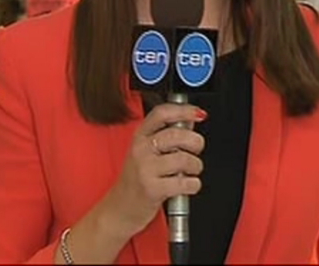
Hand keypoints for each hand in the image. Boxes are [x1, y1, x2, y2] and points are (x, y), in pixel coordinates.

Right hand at [105, 103, 206, 237]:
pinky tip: (187, 185)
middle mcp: (141, 150)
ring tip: (191, 171)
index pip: (162, 113)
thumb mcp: (145, 152)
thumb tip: (190, 122)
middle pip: (177, 134)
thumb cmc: (136, 179)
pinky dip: (193, 184)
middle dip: (195, 142)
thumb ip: (166, 136)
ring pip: (184, 159)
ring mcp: (145, 169)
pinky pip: (184, 182)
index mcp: (140, 136)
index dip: (183, 110)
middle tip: (196, 149)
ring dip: (195, 166)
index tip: (198, 113)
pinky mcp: (152, 189)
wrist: (120, 208)